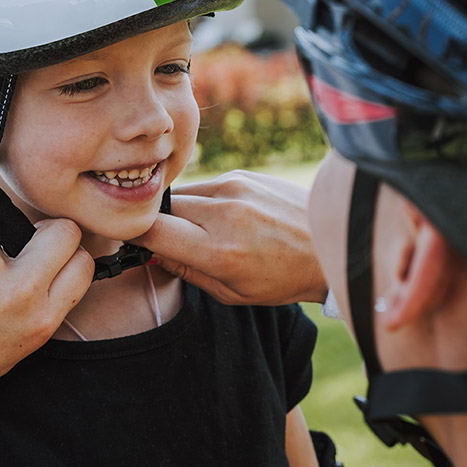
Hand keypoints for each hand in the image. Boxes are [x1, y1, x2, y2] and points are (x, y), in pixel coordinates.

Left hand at [0, 218, 92, 406]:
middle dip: (48, 232)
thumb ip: (39, 306)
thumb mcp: (17, 347)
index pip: (83, 263)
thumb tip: (51, 266)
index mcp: (41, 319)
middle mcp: (20, 289)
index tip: (56, 255)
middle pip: (60, 232)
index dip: (71, 254)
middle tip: (26, 243)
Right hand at [131, 170, 326, 305]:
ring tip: (205, 231)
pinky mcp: (243, 174)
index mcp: (219, 250)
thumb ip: (186, 271)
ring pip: (182, 193)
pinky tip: (227, 217)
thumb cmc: (283, 278)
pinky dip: (206, 201)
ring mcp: (234, 187)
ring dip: (183, 211)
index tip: (135, 243)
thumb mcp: (232, 292)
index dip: (135, 236)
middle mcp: (224, 213)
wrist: (331, 245)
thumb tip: (151, 252)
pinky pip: (206, 185)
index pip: (152, 231)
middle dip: (160, 224)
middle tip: (172, 240)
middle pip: (163, 208)